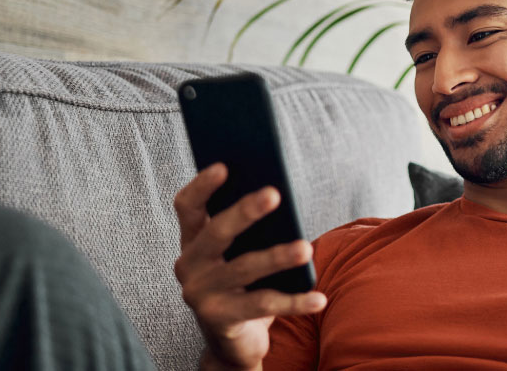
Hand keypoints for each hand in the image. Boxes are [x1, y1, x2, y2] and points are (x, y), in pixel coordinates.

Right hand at [173, 163, 326, 370]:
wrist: (233, 341)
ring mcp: (201, 294)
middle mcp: (189, 266)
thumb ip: (250, 230)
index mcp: (193, 242)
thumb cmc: (243, 286)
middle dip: (245, 211)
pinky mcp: (219, 320)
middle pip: (216, 232)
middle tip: (275, 193)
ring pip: (244, 269)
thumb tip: (278, 195)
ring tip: (306, 249)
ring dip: (277, 257)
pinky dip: (295, 302)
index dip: (203, 185)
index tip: (225, 165)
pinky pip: (262, 306)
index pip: (187, 207)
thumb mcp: (241, 255)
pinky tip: (319, 298)